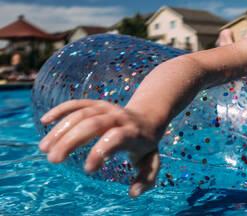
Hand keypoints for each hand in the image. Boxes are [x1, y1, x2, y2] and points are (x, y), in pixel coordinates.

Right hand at [38, 99, 161, 196]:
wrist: (148, 116)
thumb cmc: (145, 145)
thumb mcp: (151, 162)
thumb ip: (145, 179)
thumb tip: (133, 193)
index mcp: (133, 132)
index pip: (116, 138)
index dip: (101, 151)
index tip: (87, 170)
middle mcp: (119, 117)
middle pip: (93, 124)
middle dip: (71, 141)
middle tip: (53, 160)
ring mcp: (107, 108)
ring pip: (81, 114)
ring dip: (61, 130)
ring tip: (44, 149)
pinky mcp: (97, 104)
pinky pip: (77, 104)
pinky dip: (61, 110)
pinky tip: (44, 121)